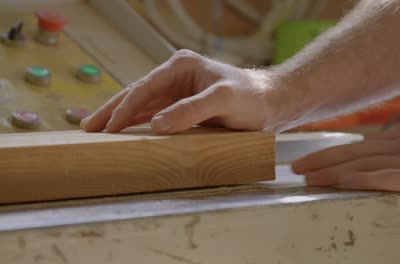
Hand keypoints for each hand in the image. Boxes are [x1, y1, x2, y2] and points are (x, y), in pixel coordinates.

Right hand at [81, 50, 275, 133]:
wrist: (271, 103)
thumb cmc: (251, 97)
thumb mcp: (223, 100)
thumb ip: (191, 110)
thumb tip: (156, 125)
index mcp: (181, 66)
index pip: (144, 87)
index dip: (123, 108)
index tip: (108, 128)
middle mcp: (176, 76)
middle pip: (136, 93)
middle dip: (112, 111)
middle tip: (87, 127)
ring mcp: (179, 92)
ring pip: (142, 105)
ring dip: (121, 118)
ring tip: (97, 131)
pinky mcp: (184, 107)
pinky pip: (154, 115)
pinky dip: (138, 123)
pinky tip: (125, 132)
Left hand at [291, 123, 399, 202]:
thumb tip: (374, 156)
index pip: (356, 145)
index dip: (329, 152)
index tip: (307, 159)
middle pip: (352, 152)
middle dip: (320, 159)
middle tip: (295, 168)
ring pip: (362, 163)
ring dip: (332, 170)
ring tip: (308, 177)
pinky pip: (387, 177)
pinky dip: (362, 179)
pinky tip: (343, 181)